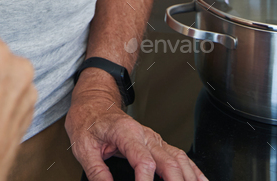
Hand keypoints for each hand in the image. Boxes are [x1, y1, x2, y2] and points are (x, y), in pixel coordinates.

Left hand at [65, 74, 207, 180]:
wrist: (93, 102)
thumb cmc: (89, 121)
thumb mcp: (83, 147)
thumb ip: (97, 172)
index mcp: (126, 133)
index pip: (144, 161)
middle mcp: (145, 135)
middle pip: (168, 162)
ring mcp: (154, 139)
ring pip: (179, 159)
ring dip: (188, 178)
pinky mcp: (158, 144)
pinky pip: (180, 156)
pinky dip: (193, 170)